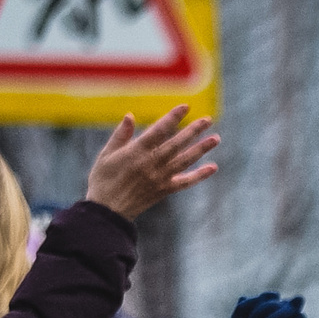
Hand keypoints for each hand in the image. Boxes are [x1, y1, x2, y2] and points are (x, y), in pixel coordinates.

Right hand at [84, 106, 219, 218]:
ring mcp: (160, 178)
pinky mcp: (165, 191)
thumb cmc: (103, 179)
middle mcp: (151, 164)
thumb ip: (121, 135)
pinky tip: (213, 167)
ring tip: (216, 139)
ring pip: (185, 161)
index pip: (159, 130)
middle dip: (193, 131)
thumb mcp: (107, 154)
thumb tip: (130, 116)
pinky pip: (185, 182)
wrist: (107, 210)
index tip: (185, 107)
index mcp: (136, 152)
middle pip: (176, 144)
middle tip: (208, 120)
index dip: (173, 118)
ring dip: (201, 149)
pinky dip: (200, 175)